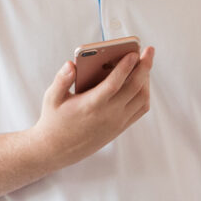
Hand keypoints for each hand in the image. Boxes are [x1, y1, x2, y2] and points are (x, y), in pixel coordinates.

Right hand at [31, 46, 154, 166]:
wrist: (58, 149)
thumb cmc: (54, 120)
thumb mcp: (52, 98)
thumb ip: (62, 79)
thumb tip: (71, 64)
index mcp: (91, 105)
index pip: (114, 83)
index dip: (126, 66)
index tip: (134, 52)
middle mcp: (108, 115)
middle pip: (135, 88)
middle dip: (145, 67)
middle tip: (149, 51)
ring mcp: (117, 122)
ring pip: (141, 98)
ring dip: (146, 79)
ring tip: (144, 64)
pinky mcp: (120, 128)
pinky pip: (140, 109)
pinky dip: (144, 93)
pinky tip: (141, 82)